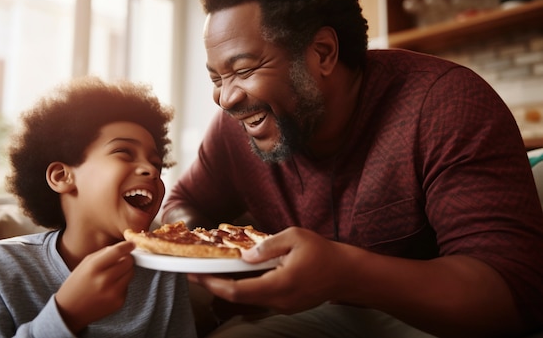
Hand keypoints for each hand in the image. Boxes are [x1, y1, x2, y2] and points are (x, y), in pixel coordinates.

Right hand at [55, 241, 135, 332]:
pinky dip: (121, 284)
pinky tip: (109, 288)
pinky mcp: (119, 302)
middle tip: (120, 260)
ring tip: (112, 275)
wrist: (70, 311)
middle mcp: (104, 280)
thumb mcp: (85, 264)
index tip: (131, 244)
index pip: (118, 252)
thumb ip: (104, 254)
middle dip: (127, 258)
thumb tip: (124, 248)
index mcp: (94, 267)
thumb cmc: (76, 284)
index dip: (127, 246)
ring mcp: (113, 293)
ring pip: (131, 273)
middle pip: (128, 262)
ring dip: (125, 271)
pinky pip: (127, 286)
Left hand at [189, 227, 345, 313]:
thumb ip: (267, 246)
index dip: (212, 284)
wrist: (347, 275)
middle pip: (238, 297)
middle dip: (214, 285)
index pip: (237, 290)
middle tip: (196, 272)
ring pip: (247, 299)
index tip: (195, 274)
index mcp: (278, 285)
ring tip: (212, 271)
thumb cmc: (324, 253)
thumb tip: (245, 255)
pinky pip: (259, 297)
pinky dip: (244, 287)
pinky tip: (237, 274)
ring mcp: (282, 306)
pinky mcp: (285, 305)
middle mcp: (277, 301)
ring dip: (228, 286)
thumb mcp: (295, 237)